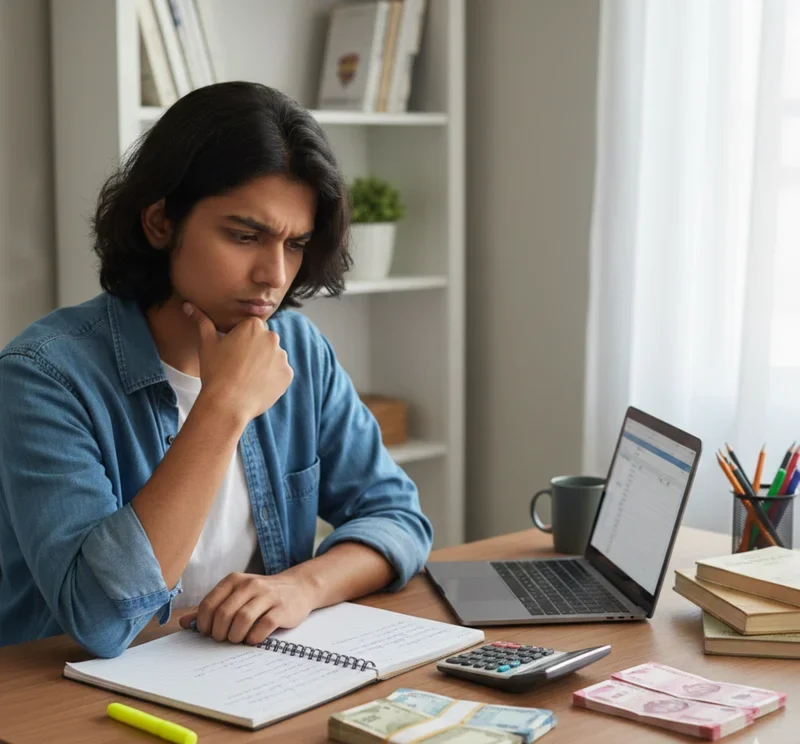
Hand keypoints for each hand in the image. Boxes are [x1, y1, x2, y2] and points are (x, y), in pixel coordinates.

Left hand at [178, 572, 315, 644]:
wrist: (299, 587)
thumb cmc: (262, 595)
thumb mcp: (236, 595)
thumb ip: (212, 607)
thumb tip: (184, 622)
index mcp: (234, 580)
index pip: (209, 604)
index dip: (204, 624)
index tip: (208, 633)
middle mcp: (250, 585)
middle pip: (224, 614)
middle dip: (219, 633)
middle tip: (223, 639)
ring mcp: (268, 596)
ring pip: (242, 619)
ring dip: (235, 636)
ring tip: (237, 639)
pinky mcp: (282, 609)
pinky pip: (264, 626)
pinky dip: (254, 637)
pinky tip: (252, 639)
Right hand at [184, 303, 292, 424]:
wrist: (227, 404)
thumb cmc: (215, 372)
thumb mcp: (206, 344)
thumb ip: (201, 321)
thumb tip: (187, 305)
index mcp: (253, 325)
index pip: (250, 328)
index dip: (240, 341)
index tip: (232, 353)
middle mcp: (272, 337)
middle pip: (263, 341)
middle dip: (254, 351)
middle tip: (238, 367)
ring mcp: (282, 356)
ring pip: (273, 357)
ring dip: (264, 364)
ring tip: (247, 378)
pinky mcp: (287, 374)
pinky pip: (280, 373)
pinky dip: (272, 378)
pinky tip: (256, 386)